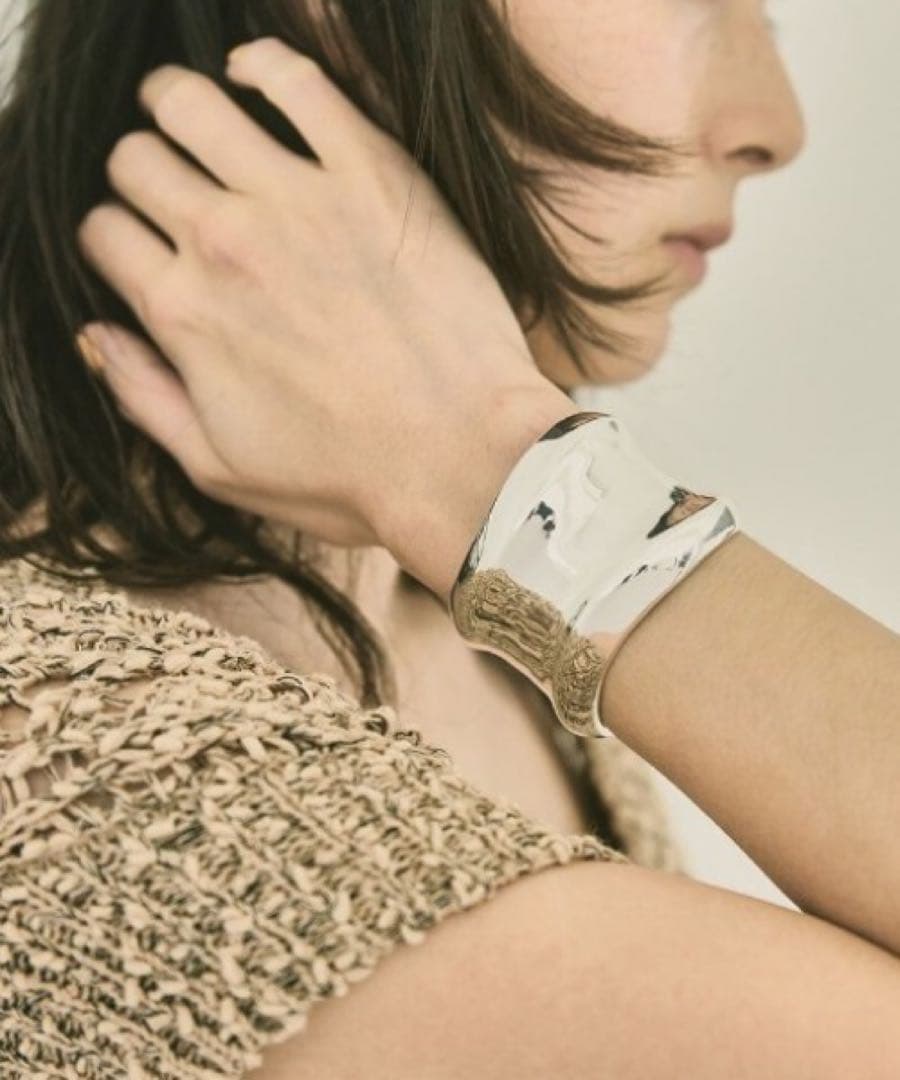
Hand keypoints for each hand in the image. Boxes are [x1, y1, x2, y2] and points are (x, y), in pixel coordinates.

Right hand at [75, 37, 576, 600]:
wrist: (462, 460)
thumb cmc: (351, 477)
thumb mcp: (221, 468)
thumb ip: (144, 396)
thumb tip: (95, 335)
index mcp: (184, 313)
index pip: (102, 232)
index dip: (113, 239)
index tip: (142, 249)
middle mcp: (225, 243)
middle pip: (135, 160)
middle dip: (140, 171)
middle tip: (172, 187)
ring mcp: (299, 199)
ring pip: (190, 104)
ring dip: (176, 106)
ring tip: (196, 120)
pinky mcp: (372, 173)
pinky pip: (296, 79)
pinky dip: (263, 65)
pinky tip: (257, 80)